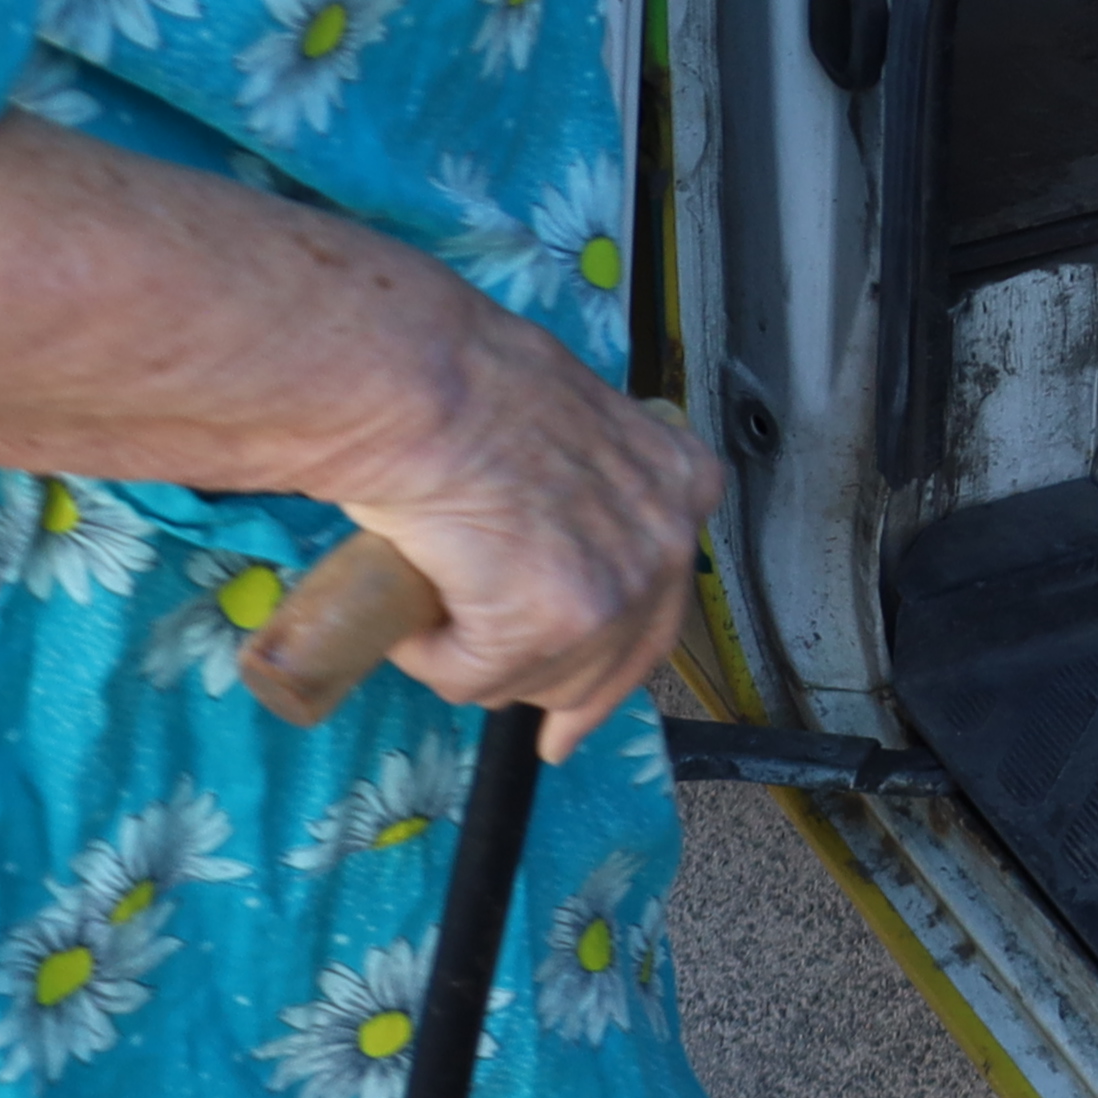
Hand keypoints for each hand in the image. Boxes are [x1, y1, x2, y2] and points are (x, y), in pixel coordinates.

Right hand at [316, 317, 722, 755]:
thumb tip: (552, 544)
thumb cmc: (472, 386)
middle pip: (611, 661)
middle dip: (556, 683)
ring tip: (437, 593)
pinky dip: (430, 655)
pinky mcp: (553, 628)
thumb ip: (586, 494)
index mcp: (681, 485)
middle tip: (518, 699)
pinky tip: (416, 608)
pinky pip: (472, 679)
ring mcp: (615, 592)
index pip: (663, 603)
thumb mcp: (570, 430)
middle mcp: (667, 544)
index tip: (582, 711)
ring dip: (478, 656)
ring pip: (536, 679)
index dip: (616, 659)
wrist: (426, 388)